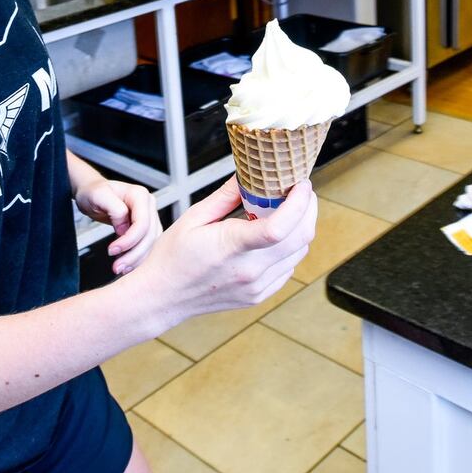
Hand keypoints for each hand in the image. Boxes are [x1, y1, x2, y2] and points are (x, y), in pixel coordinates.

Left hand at [74, 177, 161, 274]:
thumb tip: (124, 227)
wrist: (92, 192)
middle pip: (149, 235)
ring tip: (121, 268)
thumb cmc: (93, 192)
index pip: (142, 223)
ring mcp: (149, 216)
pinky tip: (128, 264)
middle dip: (133, 254)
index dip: (129, 240)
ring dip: (137, 259)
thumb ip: (114, 208)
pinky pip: (147, 244)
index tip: (112, 250)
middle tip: (117, 266)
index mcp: (140, 195)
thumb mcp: (98, 195)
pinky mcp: (146, 227)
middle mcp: (148, 205)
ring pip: (151, 243)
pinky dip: (138, 257)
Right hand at [128, 177, 316, 327]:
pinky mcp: (259, 296)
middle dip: (309, 209)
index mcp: (231, 247)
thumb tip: (250, 174)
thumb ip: (227, 195)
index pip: (279, 228)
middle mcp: (249, 271)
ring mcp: (256, 286)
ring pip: (299, 253)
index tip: (302, 185)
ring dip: (301, 228)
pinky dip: (290, 249)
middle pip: (300, 239)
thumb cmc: (173, 258)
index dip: (299, 204)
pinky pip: (288, 268)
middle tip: (301, 192)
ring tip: (287, 211)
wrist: (162, 297)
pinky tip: (274, 238)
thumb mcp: (194, 217)